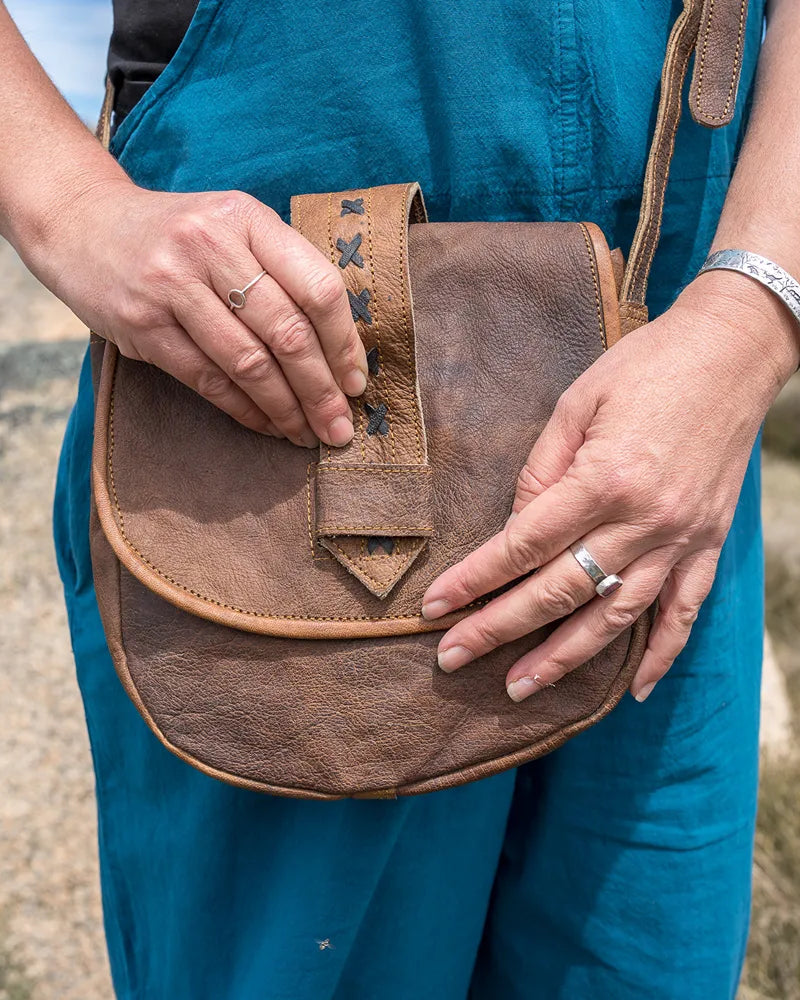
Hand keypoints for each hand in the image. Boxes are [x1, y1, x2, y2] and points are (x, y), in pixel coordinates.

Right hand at [37, 178, 366, 446]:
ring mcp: (172, 285)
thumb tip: (339, 349)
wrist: (82, 225)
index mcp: (247, 219)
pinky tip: (267, 425)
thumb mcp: (232, 228)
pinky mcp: (142, 324)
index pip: (318, 287)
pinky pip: (208, 380)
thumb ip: (281, 271)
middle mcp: (211, 246)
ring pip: (250, 364)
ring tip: (308, 435)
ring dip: (287, 409)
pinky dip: (245, 411)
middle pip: (288, 333)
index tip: (357, 384)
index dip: (345, 344)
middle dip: (322, 391)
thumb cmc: (177, 236)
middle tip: (340, 428)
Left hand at [421, 272, 796, 702]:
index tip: (435, 608)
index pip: (522, 546)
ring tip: (519, 687)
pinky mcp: (708, 543)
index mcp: (603, 479)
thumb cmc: (645, 367)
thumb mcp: (577, 402)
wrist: (732, 352)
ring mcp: (680, 538)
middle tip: (453, 658)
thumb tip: (515, 527)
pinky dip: (660, 654)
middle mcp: (642, 519)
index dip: (474, 581)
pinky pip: (684, 611)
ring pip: (614, 615)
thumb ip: (541, 469)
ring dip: (564, 658)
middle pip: (558, 591)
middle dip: (499, 629)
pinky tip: (631, 690)